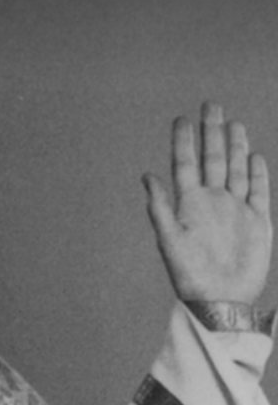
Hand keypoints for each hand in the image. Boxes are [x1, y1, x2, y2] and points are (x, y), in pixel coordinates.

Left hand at [143, 102, 270, 304]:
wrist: (221, 299)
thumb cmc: (189, 274)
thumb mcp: (170, 240)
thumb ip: (160, 207)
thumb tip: (146, 176)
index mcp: (189, 203)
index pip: (186, 164)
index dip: (184, 141)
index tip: (182, 118)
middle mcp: (212, 201)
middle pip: (213, 159)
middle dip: (212, 133)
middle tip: (211, 105)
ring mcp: (235, 209)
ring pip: (235, 169)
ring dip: (235, 147)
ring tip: (233, 123)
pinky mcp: (257, 221)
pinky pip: (258, 191)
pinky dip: (256, 173)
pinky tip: (253, 157)